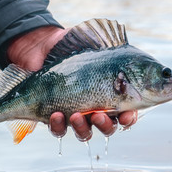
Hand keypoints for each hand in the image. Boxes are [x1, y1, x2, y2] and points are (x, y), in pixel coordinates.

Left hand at [7, 26, 137, 140]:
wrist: (42, 45)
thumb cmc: (73, 42)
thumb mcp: (94, 39)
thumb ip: (111, 42)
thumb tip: (121, 38)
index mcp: (112, 93)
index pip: (126, 113)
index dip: (129, 118)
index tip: (126, 115)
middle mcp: (96, 108)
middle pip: (108, 128)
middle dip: (105, 125)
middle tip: (99, 115)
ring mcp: (76, 113)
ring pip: (85, 133)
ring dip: (82, 127)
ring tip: (76, 115)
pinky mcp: (54, 116)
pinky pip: (59, 130)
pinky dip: (58, 125)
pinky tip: (56, 114)